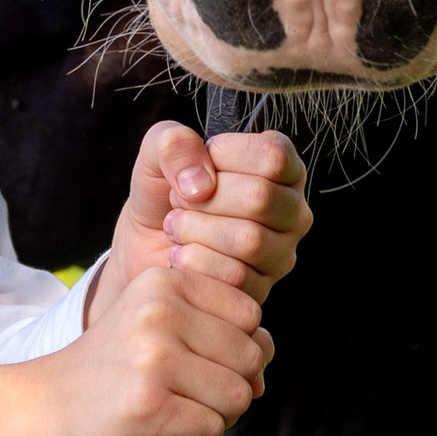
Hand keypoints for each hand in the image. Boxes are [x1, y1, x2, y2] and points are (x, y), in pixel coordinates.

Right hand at [0, 264, 269, 435]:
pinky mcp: (149, 406)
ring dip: (217, 416)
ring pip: (237, 396)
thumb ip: (217, 334)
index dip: (238, 346)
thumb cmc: (115, 369)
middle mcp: (160, 311)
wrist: (47, 407)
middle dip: (232, 385)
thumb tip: (262, 378)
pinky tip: (168, 433)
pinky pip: (213, 430)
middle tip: (190, 394)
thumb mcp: (158, 325)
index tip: (201, 362)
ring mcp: (154, 358)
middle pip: (251, 356)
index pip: (249, 313)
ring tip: (178, 412)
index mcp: (164, 281)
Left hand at [91, 121, 310, 320]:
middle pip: (260, 198)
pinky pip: (233, 277)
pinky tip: (181, 253)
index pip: (273, 156)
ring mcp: (281, 255)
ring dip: (195, 229)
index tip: (202, 163)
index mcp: (282, 167)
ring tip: (177, 225)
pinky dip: (194, 262)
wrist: (144, 244)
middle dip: (205, 198)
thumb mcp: (159, 150)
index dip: (225, 156)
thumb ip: (175, 144)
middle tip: (181, 200)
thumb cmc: (163, 191)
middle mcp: (292, 211)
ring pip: (249, 240)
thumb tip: (202, 184)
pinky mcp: (261, 291)